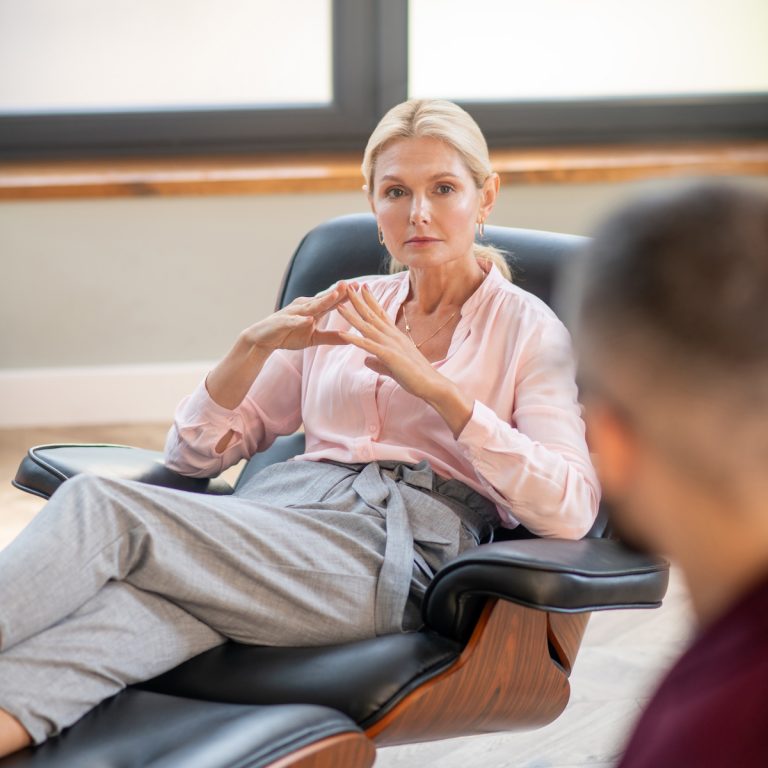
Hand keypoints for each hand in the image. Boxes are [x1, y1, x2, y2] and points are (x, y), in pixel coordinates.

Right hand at [242, 281, 355, 351]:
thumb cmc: (289, 335)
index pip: (332, 301)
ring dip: (323, 301)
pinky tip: (309, 320)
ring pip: (310, 307)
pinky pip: (293, 321)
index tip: (361, 289)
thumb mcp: (313, 338)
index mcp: (313, 310)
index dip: (346, 296)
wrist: (263, 339)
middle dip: (338, 292)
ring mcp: (293, 313)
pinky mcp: (283, 322)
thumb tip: (349, 338)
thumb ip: (330, 337)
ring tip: (335, 295)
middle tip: (352, 284)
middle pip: (324, 299)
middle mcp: (304, 307)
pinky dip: (301, 321)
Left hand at [336, 285, 473, 435]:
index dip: (370, 301)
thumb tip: (365, 360)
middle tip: (348, 286)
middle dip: (358, 301)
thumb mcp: (393, 367)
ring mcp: (390, 345)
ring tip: (338, 305)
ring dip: (351, 316)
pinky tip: (342, 333)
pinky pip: (367, 345)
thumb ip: (378, 362)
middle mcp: (392, 337)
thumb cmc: (416, 377)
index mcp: (395, 337)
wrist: (432, 385)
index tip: (363, 289)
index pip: (380, 315)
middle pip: (372, 315)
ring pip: (367, 327)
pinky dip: (354, 339)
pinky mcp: (388, 355)